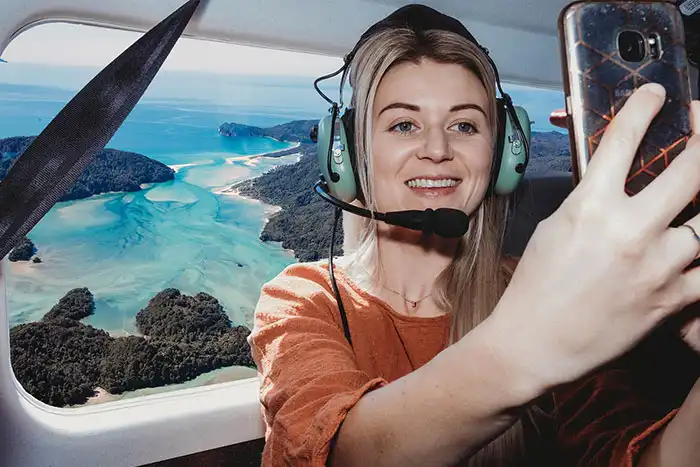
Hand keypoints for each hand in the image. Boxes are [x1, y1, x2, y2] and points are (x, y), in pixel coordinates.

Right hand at [486, 83, 699, 389]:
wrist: (535, 343)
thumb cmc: (536, 287)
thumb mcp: (554, 227)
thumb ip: (590, 199)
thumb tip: (615, 179)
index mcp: (591, 207)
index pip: (624, 139)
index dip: (644, 107)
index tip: (656, 94)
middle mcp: (630, 230)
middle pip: (692, 169)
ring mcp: (657, 265)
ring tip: (696, 196)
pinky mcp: (672, 298)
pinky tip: (691, 248)